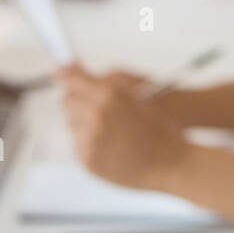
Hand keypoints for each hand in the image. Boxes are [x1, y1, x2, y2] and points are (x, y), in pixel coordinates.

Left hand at [59, 65, 189, 191]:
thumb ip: (101, 79)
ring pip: (71, 124)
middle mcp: (96, 115)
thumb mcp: (135, 92)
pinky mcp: (89, 160)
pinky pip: (78, 144)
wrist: (173, 162)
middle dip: (78, 101)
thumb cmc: (160, 125)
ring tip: (110, 129)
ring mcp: (91, 139)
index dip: (66, 74)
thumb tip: (72, 70)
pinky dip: (88, 142)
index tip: (60, 72)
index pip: (73, 80)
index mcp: (109, 94)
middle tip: (94, 104)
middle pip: (68, 102)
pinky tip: (110, 144)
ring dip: (83, 123)